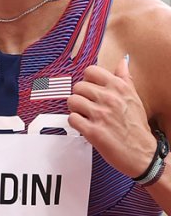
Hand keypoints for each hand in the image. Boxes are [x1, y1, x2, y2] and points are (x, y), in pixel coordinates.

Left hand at [68, 55, 155, 179]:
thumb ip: (125, 79)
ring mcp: (101, 115)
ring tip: (86, 115)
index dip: (87, 80)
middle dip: (80, 96)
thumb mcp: (134, 98)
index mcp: (119, 88)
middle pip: (78, 86)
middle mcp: (110, 99)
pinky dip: (75, 123)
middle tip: (88, 106)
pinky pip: (72, 118)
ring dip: (76, 109)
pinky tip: (85, 126)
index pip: (91, 71)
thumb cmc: (137, 127)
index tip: (90, 88)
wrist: (143, 154)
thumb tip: (123, 61)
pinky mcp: (93, 131)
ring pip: (72, 101)